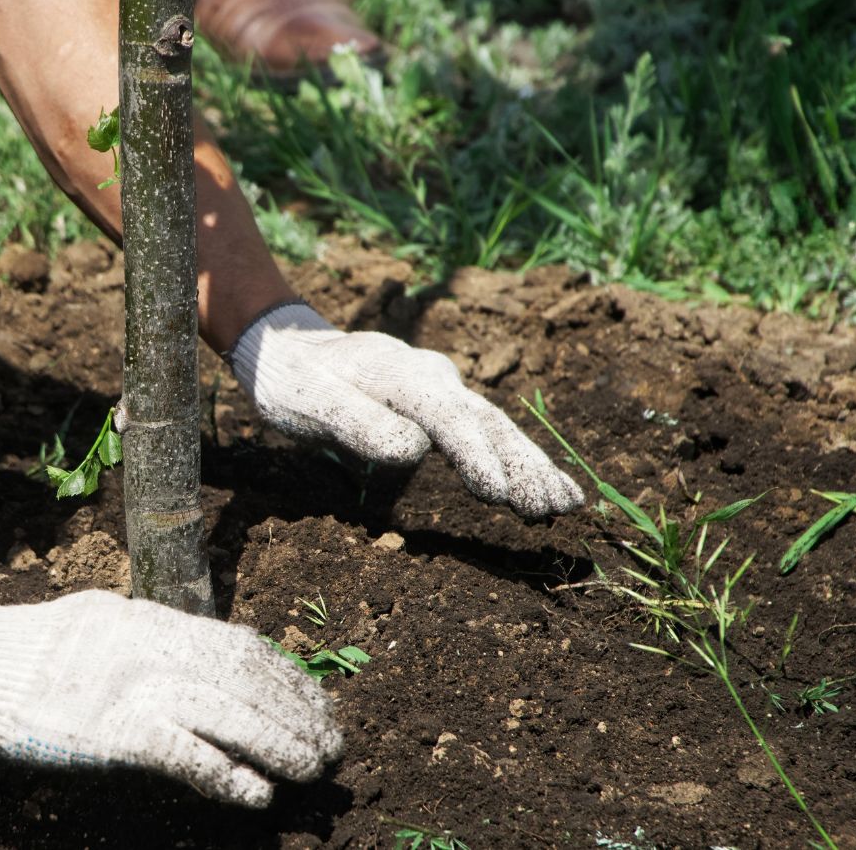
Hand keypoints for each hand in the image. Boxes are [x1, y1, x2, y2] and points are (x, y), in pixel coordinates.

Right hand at [0, 591, 341, 806]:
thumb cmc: (36, 646)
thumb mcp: (108, 620)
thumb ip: (157, 634)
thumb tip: (202, 649)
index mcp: (157, 622)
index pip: (243, 648)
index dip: (288, 678)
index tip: (317, 702)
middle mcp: (158, 650)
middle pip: (249, 682)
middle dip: (298, 713)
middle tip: (332, 743)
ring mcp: (139, 690)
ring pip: (232, 715)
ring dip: (281, 744)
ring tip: (313, 768)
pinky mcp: (117, 733)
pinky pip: (188, 755)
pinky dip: (227, 775)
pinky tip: (256, 794)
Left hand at [228, 302, 583, 518]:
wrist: (289, 349)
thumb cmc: (294, 382)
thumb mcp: (309, 402)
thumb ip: (358, 423)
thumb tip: (412, 448)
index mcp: (398, 373)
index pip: (447, 416)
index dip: (475, 454)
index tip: (497, 492)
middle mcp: (431, 376)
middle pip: (486, 422)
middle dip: (522, 465)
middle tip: (551, 507)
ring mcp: (441, 388)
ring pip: (495, 428)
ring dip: (531, 466)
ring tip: (566, 504)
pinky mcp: (442, 406)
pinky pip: (487, 433)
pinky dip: (518, 460)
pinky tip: (546, 488)